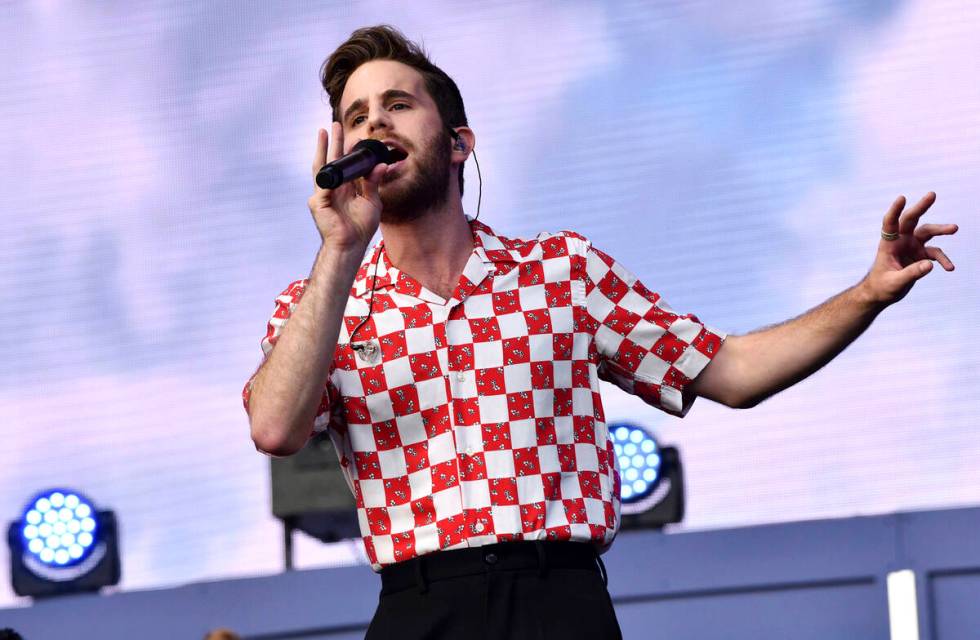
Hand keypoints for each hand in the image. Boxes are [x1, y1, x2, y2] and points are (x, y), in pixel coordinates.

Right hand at [308, 122, 387, 250]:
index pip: (344, 165)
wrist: (350, 244)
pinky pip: (323, 185)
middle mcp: (332, 189)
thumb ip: (374, 183)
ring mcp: (322, 195)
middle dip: (331, 143)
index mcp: (344, 189)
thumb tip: (381, 165)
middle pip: (331, 160)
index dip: (345, 151)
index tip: (350, 137)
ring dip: (322, 149)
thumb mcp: (372, 201)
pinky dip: (330, 174)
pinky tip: (332, 161)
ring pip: (322, 167)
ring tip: (324, 132)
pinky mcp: (317, 202)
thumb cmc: (359, 227)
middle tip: (333, 125)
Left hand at [860, 192, 957, 304]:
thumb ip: (911, 274)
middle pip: (911, 220)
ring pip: (928, 232)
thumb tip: (930, 265)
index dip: (895, 211)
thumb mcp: (895, 283)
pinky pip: (935, 253)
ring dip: (941, 229)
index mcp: (888, 244)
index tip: (902, 198)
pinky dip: (943, 259)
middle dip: (921, 207)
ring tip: (955, 228)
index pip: (890, 224)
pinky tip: (950, 268)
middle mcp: (901, 241)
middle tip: (932, 194)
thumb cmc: (882, 287)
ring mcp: (911, 246)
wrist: (881, 294)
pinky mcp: (920, 255)